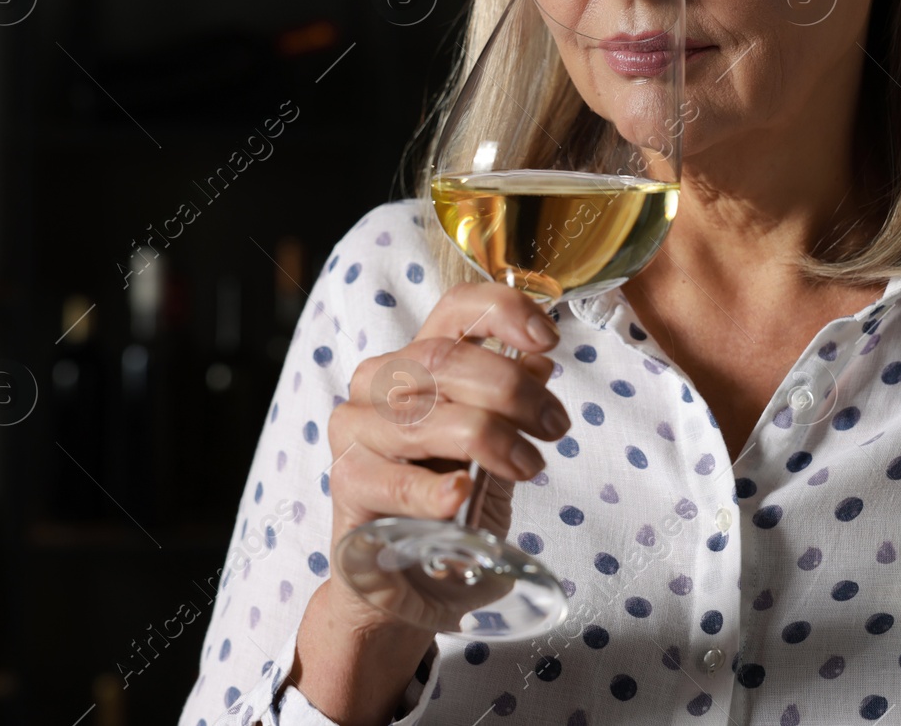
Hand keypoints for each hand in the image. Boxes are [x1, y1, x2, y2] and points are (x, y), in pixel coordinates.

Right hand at [322, 280, 569, 628]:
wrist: (409, 589)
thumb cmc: (451, 514)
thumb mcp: (494, 456)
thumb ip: (509, 409)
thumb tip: (539, 363)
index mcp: (419, 363)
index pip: (455, 310)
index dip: (504, 311)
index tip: (549, 341)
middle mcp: (379, 383)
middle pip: (447, 359)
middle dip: (515, 391)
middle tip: (554, 427)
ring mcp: (356, 429)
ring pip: (430, 415)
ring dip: (493, 438)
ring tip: (528, 467)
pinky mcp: (346, 482)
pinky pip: (396, 479)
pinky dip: (435, 488)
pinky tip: (461, 495)